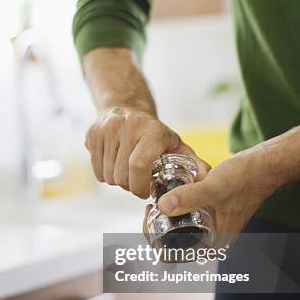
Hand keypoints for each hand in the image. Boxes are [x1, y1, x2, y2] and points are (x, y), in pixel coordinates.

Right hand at [85, 105, 209, 197]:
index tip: (144, 192)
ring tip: (127, 170)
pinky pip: (96, 169)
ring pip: (107, 175)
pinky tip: (115, 164)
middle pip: (122, 176)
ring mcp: (107, 129)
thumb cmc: (155, 134)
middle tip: (137, 182)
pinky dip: (104, 174)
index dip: (140, 185)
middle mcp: (128, 126)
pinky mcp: (92, 134)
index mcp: (152, 131)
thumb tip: (206, 180)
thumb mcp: (176, 145)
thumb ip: (193, 164)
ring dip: (117, 180)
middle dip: (130, 186)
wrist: (127, 107)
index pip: (138, 165)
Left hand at [142, 111, 299, 239]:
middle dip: (156, 228)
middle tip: (149, 207)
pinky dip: (174, 210)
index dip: (156, 240)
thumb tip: (163, 206)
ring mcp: (211, 227)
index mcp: (214, 243)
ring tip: (154, 201)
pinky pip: (185, 219)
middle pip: (173, 244)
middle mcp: (212, 240)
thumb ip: (191, 196)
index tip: (150, 216)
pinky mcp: (210, 214)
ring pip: (178, 231)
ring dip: (163, 219)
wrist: (264, 166)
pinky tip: (165, 197)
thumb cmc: (245, 177)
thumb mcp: (215, 186)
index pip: (176, 255)